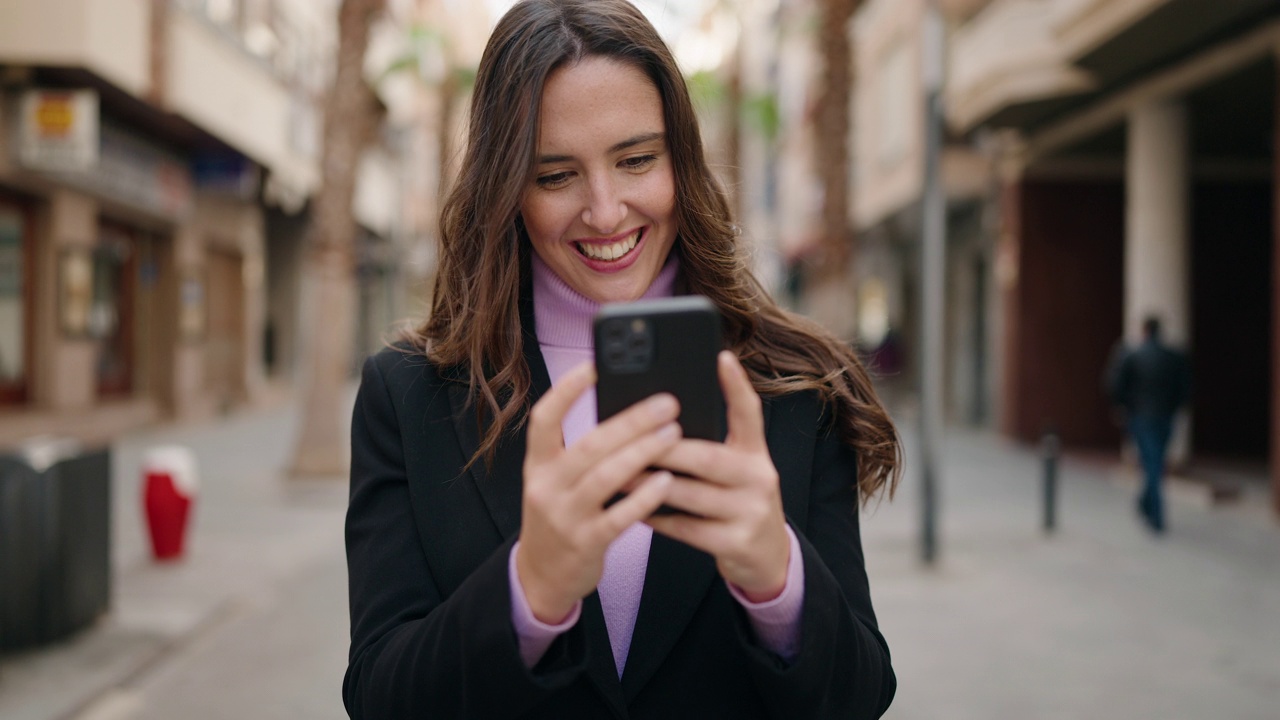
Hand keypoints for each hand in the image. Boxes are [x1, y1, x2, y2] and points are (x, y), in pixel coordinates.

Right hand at [516, 361, 681, 622]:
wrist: (543, 576)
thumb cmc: (562, 516)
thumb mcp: (556, 481)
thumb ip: (582, 452)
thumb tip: (631, 413)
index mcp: (537, 464)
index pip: (545, 417)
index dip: (567, 390)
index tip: (596, 365)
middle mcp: (545, 486)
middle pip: (589, 445)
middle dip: (631, 420)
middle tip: (668, 402)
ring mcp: (564, 517)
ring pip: (606, 477)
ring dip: (643, 452)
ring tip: (674, 434)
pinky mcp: (585, 544)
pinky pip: (619, 516)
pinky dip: (645, 496)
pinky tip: (667, 480)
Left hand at [647, 352, 790, 601]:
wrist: (766, 556)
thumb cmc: (736, 501)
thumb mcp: (736, 470)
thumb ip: (709, 447)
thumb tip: (655, 421)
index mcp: (756, 454)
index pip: (749, 413)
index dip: (737, 384)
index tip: (720, 356)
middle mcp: (760, 478)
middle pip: (708, 457)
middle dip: (664, 448)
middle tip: (629, 439)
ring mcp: (751, 512)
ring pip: (692, 495)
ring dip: (650, 484)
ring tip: (618, 474)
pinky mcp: (737, 543)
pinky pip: (687, 529)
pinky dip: (658, 518)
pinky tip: (635, 510)